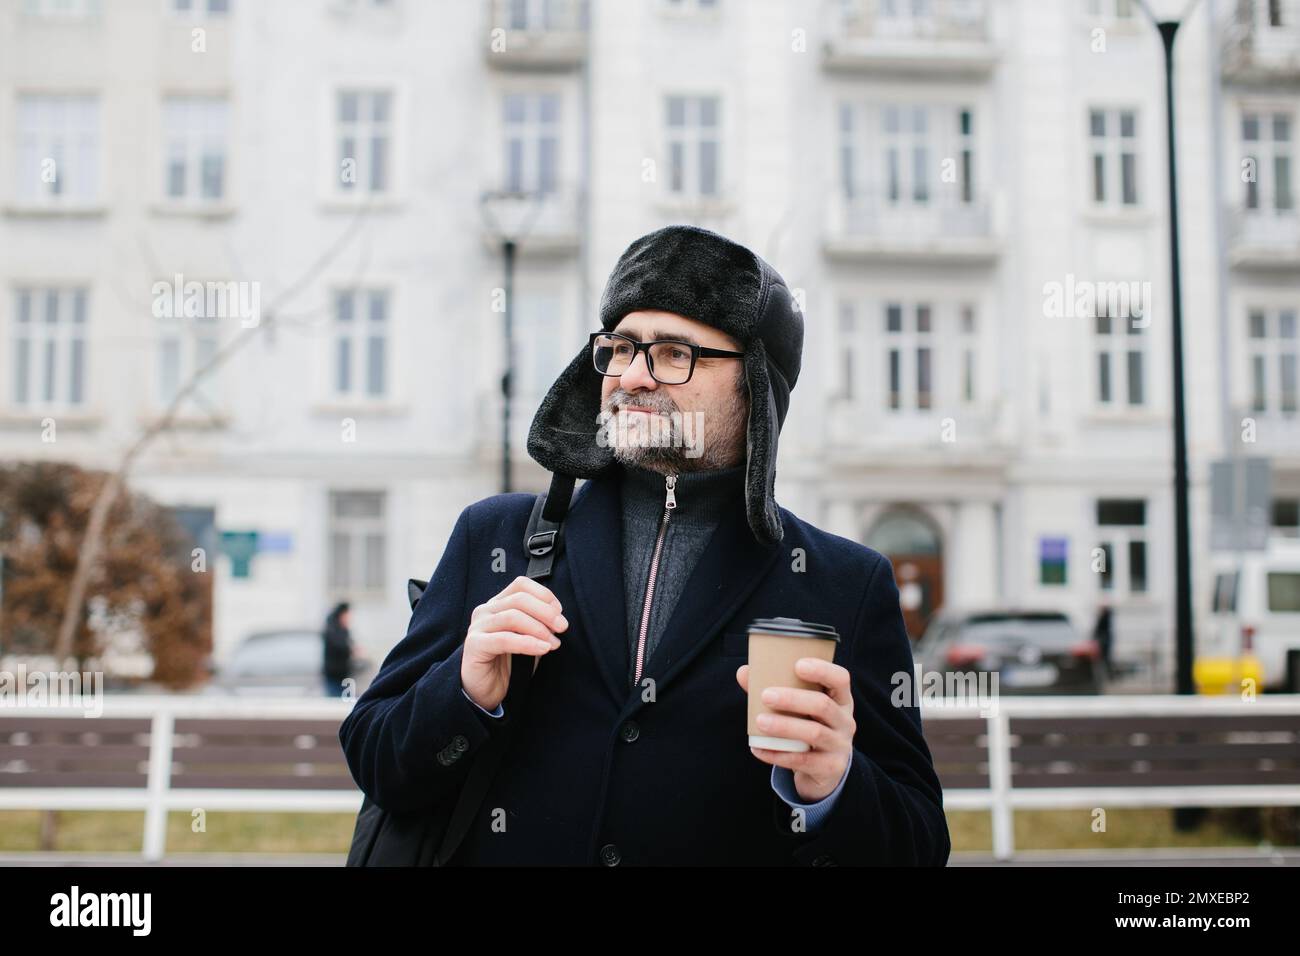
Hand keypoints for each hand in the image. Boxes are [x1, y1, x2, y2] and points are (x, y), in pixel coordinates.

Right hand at [461, 575, 567, 711]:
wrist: (486, 691)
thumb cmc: (509, 664)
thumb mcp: (529, 639)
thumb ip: (539, 625)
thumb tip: (558, 618)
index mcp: (498, 604)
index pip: (521, 585)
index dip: (544, 595)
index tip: (559, 612)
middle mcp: (485, 610)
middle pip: (519, 599)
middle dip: (546, 612)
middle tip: (562, 627)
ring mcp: (478, 626)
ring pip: (512, 616)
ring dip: (538, 629)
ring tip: (553, 643)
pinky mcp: (474, 645)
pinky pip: (504, 639)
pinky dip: (527, 643)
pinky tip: (542, 649)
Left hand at [736, 659, 854, 802]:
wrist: (826, 770)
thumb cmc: (809, 727)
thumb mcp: (801, 709)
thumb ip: (774, 690)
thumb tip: (743, 672)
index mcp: (840, 699)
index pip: (840, 679)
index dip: (822, 670)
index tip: (798, 665)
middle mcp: (845, 721)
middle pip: (823, 705)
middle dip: (793, 699)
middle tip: (766, 695)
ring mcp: (840, 745)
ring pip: (814, 733)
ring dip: (785, 726)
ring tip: (760, 722)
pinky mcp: (830, 768)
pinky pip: (802, 761)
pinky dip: (778, 755)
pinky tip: (758, 748)